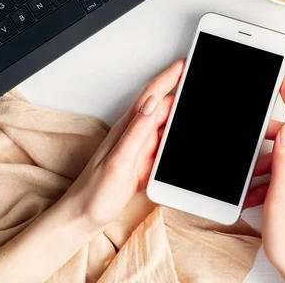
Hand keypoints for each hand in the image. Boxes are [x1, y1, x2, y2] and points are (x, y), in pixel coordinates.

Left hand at [60, 60, 184, 233]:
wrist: (82, 218)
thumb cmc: (93, 192)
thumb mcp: (117, 161)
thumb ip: (136, 132)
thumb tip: (151, 103)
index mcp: (127, 129)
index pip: (152, 95)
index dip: (169, 78)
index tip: (185, 64)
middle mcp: (134, 135)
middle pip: (163, 109)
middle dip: (183, 95)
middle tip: (202, 87)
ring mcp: (140, 149)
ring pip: (166, 128)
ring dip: (181, 120)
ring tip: (198, 110)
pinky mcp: (144, 164)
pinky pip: (166, 148)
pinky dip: (177, 143)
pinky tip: (184, 143)